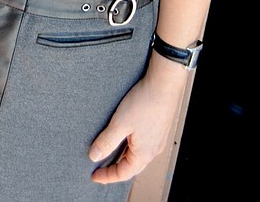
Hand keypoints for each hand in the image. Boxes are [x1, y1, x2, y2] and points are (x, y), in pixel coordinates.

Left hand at [88, 64, 184, 184]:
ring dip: (122, 157)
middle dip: (115, 169)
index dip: (107, 176)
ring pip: (137, 155)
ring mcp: (157, 139)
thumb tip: (94, 156)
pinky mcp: (158, 128)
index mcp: (144, 154)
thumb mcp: (120, 123)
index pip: (123, 173)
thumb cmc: (144, 102)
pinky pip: (142, 145)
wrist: (165, 83)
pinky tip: (124, 137)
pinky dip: (130, 147)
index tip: (94, 176)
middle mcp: (152, 150)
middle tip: (100, 167)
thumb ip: (107, 141)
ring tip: (109, 152)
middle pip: (131, 167)